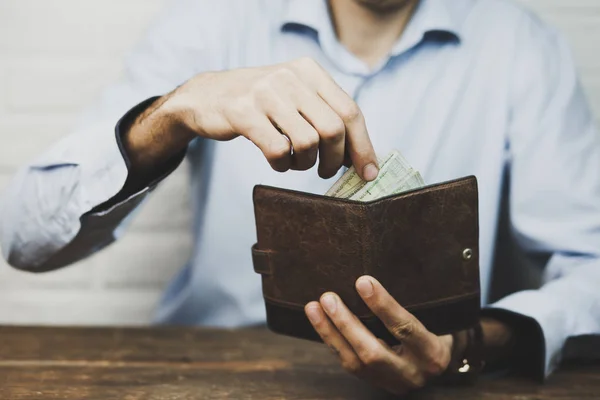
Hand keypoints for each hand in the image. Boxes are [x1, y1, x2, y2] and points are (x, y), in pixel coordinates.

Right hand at [161, 57, 378, 179]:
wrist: (207, 96)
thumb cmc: (261, 104)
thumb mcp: (295, 97)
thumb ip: (326, 117)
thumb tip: (360, 158)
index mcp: (309, 71)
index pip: (350, 111)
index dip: (363, 146)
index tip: (368, 173)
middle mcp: (290, 77)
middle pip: (333, 129)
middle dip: (335, 160)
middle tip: (326, 172)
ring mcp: (265, 93)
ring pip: (308, 142)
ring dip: (306, 164)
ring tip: (296, 162)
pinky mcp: (243, 112)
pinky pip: (278, 150)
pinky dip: (283, 165)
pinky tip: (277, 161)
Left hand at [304, 276, 455, 395]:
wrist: (443, 361)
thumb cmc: (441, 328)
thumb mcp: (440, 316)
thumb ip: (418, 301)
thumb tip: (383, 270)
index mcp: (433, 353)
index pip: (405, 328)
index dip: (383, 306)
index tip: (362, 282)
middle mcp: (413, 373)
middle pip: (372, 352)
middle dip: (347, 324)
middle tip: (328, 297)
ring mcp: (392, 382)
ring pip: (354, 362)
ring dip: (331, 333)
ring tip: (314, 307)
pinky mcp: (376, 383)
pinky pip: (349, 364)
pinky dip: (332, 341)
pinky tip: (319, 321)